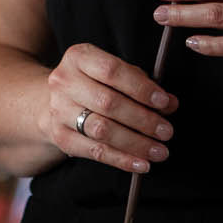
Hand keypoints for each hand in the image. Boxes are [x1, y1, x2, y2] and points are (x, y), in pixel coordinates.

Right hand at [45, 43, 176, 173]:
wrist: (53, 100)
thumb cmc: (93, 84)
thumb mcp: (114, 74)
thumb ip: (142, 84)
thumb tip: (169, 103)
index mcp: (79, 57)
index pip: (112, 71)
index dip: (140, 88)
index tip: (164, 102)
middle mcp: (64, 81)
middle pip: (108, 103)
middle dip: (142, 120)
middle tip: (166, 131)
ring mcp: (59, 109)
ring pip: (101, 130)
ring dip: (135, 143)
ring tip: (159, 151)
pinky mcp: (60, 135)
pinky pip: (94, 151)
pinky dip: (121, 160)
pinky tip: (141, 164)